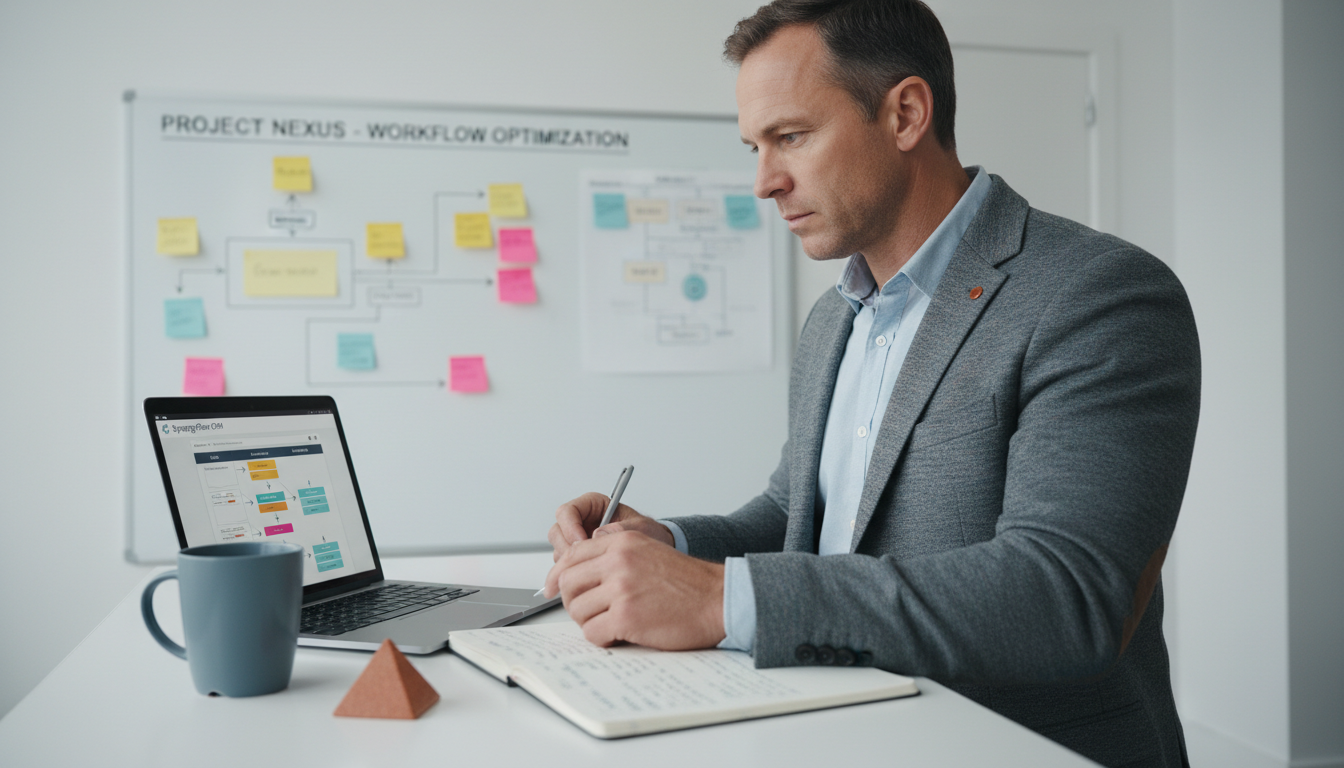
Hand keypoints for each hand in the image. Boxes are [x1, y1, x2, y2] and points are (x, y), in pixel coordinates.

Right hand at [546, 491, 673, 562]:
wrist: (655, 554)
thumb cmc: (648, 535)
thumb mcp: (640, 529)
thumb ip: (620, 529)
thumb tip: (598, 534)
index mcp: (593, 506)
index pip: (568, 511)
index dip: (570, 527)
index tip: (583, 543)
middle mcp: (581, 521)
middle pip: (557, 531)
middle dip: (568, 549)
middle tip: (585, 561)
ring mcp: (578, 540)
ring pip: (559, 550)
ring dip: (570, 563)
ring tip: (593, 569)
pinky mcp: (579, 558)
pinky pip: (566, 565)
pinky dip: (574, 572)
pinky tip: (591, 577)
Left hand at [546, 529, 724, 649]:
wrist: (718, 599)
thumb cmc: (687, 583)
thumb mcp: (649, 548)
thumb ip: (615, 546)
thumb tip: (581, 552)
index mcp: (622, 543)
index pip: (572, 555)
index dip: (560, 576)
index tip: (554, 589)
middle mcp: (618, 561)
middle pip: (568, 583)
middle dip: (574, 601)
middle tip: (590, 611)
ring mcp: (621, 589)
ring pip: (577, 610)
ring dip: (590, 622)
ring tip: (610, 623)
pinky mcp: (627, 617)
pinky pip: (592, 632)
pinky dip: (601, 638)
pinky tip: (619, 635)